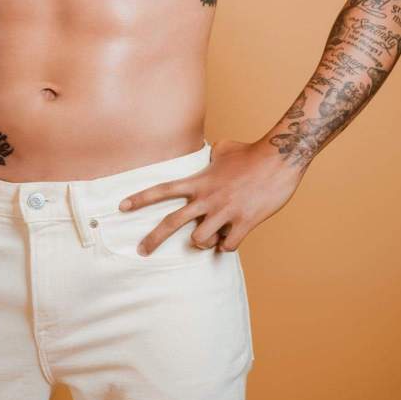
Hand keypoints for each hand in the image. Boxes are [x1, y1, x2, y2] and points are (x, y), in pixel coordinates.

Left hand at [118, 138, 304, 254]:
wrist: (279, 158)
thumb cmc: (251, 152)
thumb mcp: (224, 148)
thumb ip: (211, 156)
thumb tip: (211, 154)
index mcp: (199, 181)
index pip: (162, 189)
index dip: (140, 198)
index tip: (121, 207)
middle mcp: (207, 198)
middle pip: (171, 222)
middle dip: (152, 239)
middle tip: (141, 251)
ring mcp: (224, 211)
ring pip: (199, 240)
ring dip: (204, 242)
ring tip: (214, 234)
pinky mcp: (244, 222)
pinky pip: (227, 247)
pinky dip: (228, 245)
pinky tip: (234, 237)